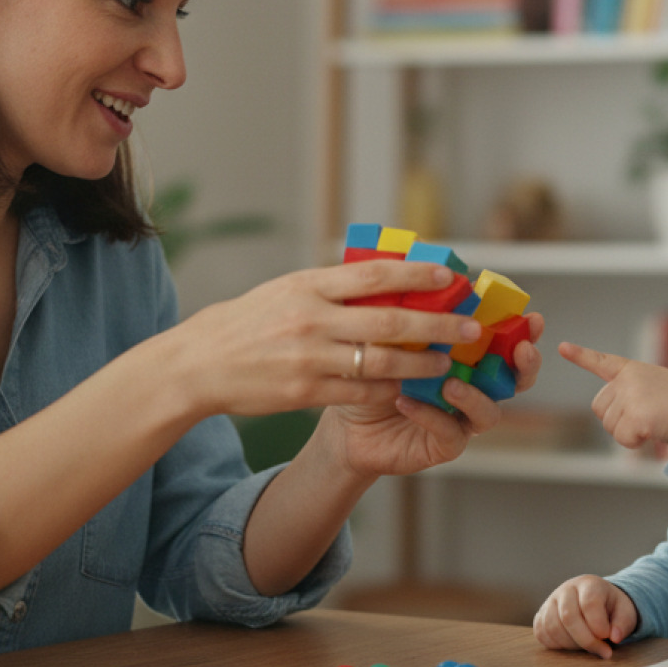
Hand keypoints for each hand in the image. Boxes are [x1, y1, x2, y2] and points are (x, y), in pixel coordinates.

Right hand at [169, 260, 479, 417]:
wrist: (199, 364)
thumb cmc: (247, 323)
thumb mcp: (285, 290)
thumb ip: (330, 287)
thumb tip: (383, 277)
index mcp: (308, 286)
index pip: (374, 275)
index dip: (417, 273)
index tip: (450, 275)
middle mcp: (312, 319)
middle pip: (390, 320)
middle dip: (437, 324)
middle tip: (468, 327)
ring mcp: (309, 357)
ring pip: (382, 361)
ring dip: (420, 363)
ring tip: (445, 362)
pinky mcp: (305, 392)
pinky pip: (360, 392)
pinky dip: (388, 390)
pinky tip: (407, 389)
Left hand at [322, 311, 546, 480]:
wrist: (346, 421)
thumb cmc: (373, 373)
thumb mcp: (390, 336)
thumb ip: (418, 314)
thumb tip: (437, 278)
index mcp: (468, 358)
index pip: (506, 344)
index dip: (524, 332)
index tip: (532, 318)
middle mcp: (474, 387)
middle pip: (515, 380)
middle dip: (525, 365)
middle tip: (521, 350)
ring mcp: (462, 419)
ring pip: (489, 412)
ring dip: (474, 395)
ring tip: (451, 383)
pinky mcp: (444, 445)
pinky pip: (449, 432)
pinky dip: (430, 415)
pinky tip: (406, 401)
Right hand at [535, 575, 638, 657]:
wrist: (596, 602)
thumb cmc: (611, 608)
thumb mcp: (625, 612)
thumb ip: (623, 623)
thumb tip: (614, 638)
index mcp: (589, 584)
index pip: (589, 603)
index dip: (598, 625)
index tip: (608, 638)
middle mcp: (566, 589)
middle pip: (568, 616)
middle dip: (586, 640)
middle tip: (602, 651)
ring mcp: (551, 601)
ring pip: (553, 627)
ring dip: (572, 645)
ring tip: (589, 647)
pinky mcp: (541, 615)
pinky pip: (542, 633)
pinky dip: (557, 645)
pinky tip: (573, 645)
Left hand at [559, 341, 667, 450]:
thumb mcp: (658, 388)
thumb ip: (633, 393)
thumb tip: (614, 418)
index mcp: (634, 370)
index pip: (602, 361)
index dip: (581, 355)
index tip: (562, 347)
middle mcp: (629, 379)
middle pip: (600, 408)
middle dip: (617, 420)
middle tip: (646, 418)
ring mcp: (632, 396)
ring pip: (610, 427)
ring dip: (629, 432)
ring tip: (656, 422)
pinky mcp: (637, 416)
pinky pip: (623, 439)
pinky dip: (636, 443)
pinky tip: (655, 432)